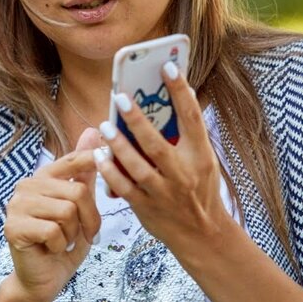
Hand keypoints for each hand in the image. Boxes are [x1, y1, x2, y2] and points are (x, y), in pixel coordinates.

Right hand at [2, 128, 100, 301]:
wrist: (43, 279)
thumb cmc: (64, 242)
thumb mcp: (80, 207)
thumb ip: (84, 173)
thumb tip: (92, 130)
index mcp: (43, 177)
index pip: (72, 160)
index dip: (92, 160)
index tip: (108, 158)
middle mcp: (26, 186)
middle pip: (77, 192)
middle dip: (88, 219)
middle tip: (83, 234)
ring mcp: (16, 205)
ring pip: (67, 211)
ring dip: (73, 233)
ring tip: (64, 240)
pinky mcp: (13, 227)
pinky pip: (53, 231)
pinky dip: (60, 245)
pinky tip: (50, 249)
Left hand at [94, 63, 230, 251]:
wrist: (203, 235)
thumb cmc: (199, 189)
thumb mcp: (203, 161)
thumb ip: (186, 136)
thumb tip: (166, 99)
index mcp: (201, 157)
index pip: (192, 118)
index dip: (181, 90)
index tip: (168, 66)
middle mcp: (183, 175)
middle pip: (158, 144)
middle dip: (138, 121)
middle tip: (121, 97)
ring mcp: (164, 193)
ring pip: (137, 167)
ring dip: (118, 145)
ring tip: (104, 125)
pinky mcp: (146, 208)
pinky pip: (124, 188)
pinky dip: (110, 171)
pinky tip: (99, 155)